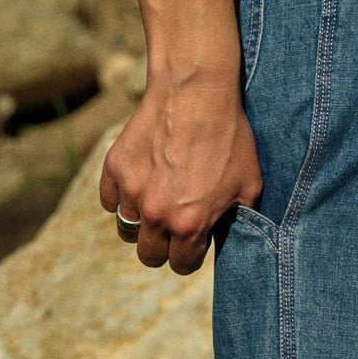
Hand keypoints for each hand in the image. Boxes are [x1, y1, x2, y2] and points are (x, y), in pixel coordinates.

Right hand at [99, 58, 262, 273]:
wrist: (197, 92)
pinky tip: (140, 182)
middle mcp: (156, 215)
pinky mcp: (114, 169)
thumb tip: (224, 238)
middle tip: (174, 227)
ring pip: (127, 230)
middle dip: (163, 246)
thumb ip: (234, 220)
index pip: (180, 266)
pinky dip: (121, 197)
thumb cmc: (230, 138)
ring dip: (141, 223)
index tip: (193, 242)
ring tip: (157, 203)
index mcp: (190, 225)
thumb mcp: (248, 186)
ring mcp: (131, 191)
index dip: (190, 256)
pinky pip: (109, 201)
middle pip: (149, 256)